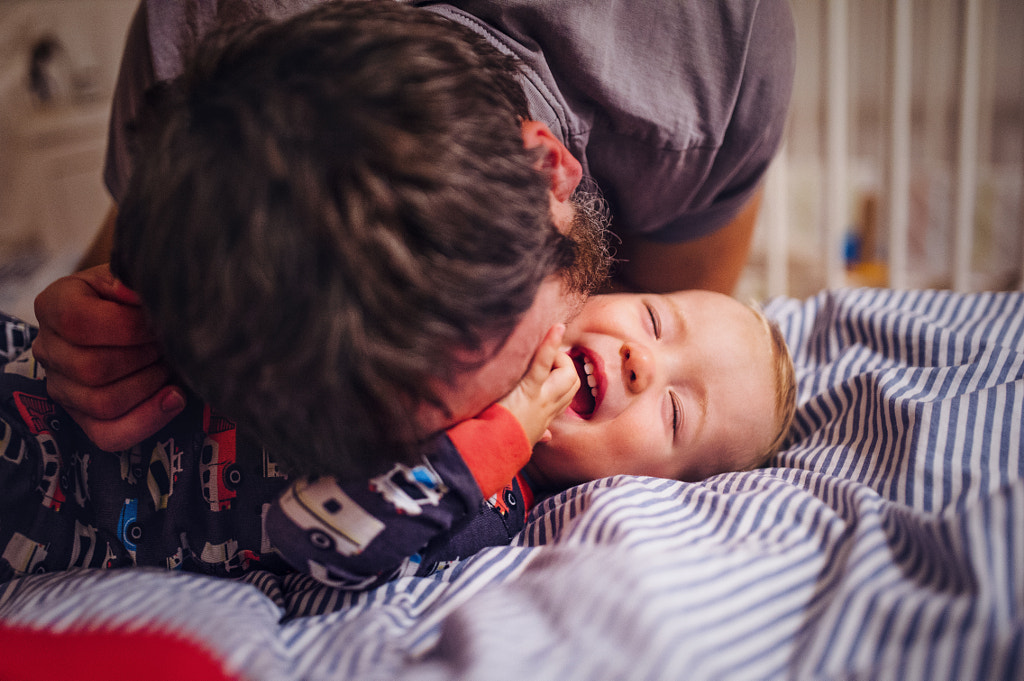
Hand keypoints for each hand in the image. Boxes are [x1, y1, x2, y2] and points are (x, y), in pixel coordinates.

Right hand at [32, 264, 185, 450]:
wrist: (144, 320)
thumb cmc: (139, 299)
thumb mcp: (135, 278)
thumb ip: (134, 279)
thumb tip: (131, 292)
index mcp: (54, 305)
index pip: (77, 322)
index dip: (127, 326)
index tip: (158, 322)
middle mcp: (49, 348)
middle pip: (91, 368)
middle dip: (143, 357)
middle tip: (169, 344)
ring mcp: (62, 388)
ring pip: (103, 403)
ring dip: (150, 384)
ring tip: (169, 364)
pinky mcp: (83, 419)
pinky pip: (110, 435)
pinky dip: (149, 419)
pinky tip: (175, 397)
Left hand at [498, 324, 577, 446]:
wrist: (488, 453)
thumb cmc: (499, 443)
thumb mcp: (524, 438)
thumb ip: (539, 435)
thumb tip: (547, 436)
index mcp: (545, 417)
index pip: (567, 395)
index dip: (563, 379)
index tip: (550, 370)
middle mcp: (548, 408)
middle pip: (573, 382)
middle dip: (565, 365)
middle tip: (544, 360)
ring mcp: (541, 399)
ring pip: (567, 374)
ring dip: (558, 357)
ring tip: (543, 350)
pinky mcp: (528, 390)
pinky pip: (543, 364)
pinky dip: (550, 344)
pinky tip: (556, 328)